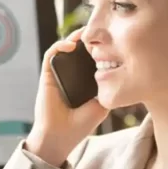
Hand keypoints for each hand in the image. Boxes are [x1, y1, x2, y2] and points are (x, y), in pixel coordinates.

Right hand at [25, 27, 108, 165]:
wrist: (60, 137)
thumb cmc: (79, 126)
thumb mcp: (101, 105)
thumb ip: (108, 90)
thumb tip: (121, 75)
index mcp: (82, 82)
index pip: (90, 59)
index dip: (99, 48)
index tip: (111, 40)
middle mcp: (70, 76)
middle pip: (78, 50)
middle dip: (88, 39)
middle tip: (99, 31)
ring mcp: (57, 74)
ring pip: (64, 48)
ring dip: (74, 37)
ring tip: (85, 33)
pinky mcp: (46, 75)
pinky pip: (51, 54)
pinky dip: (59, 46)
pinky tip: (71, 45)